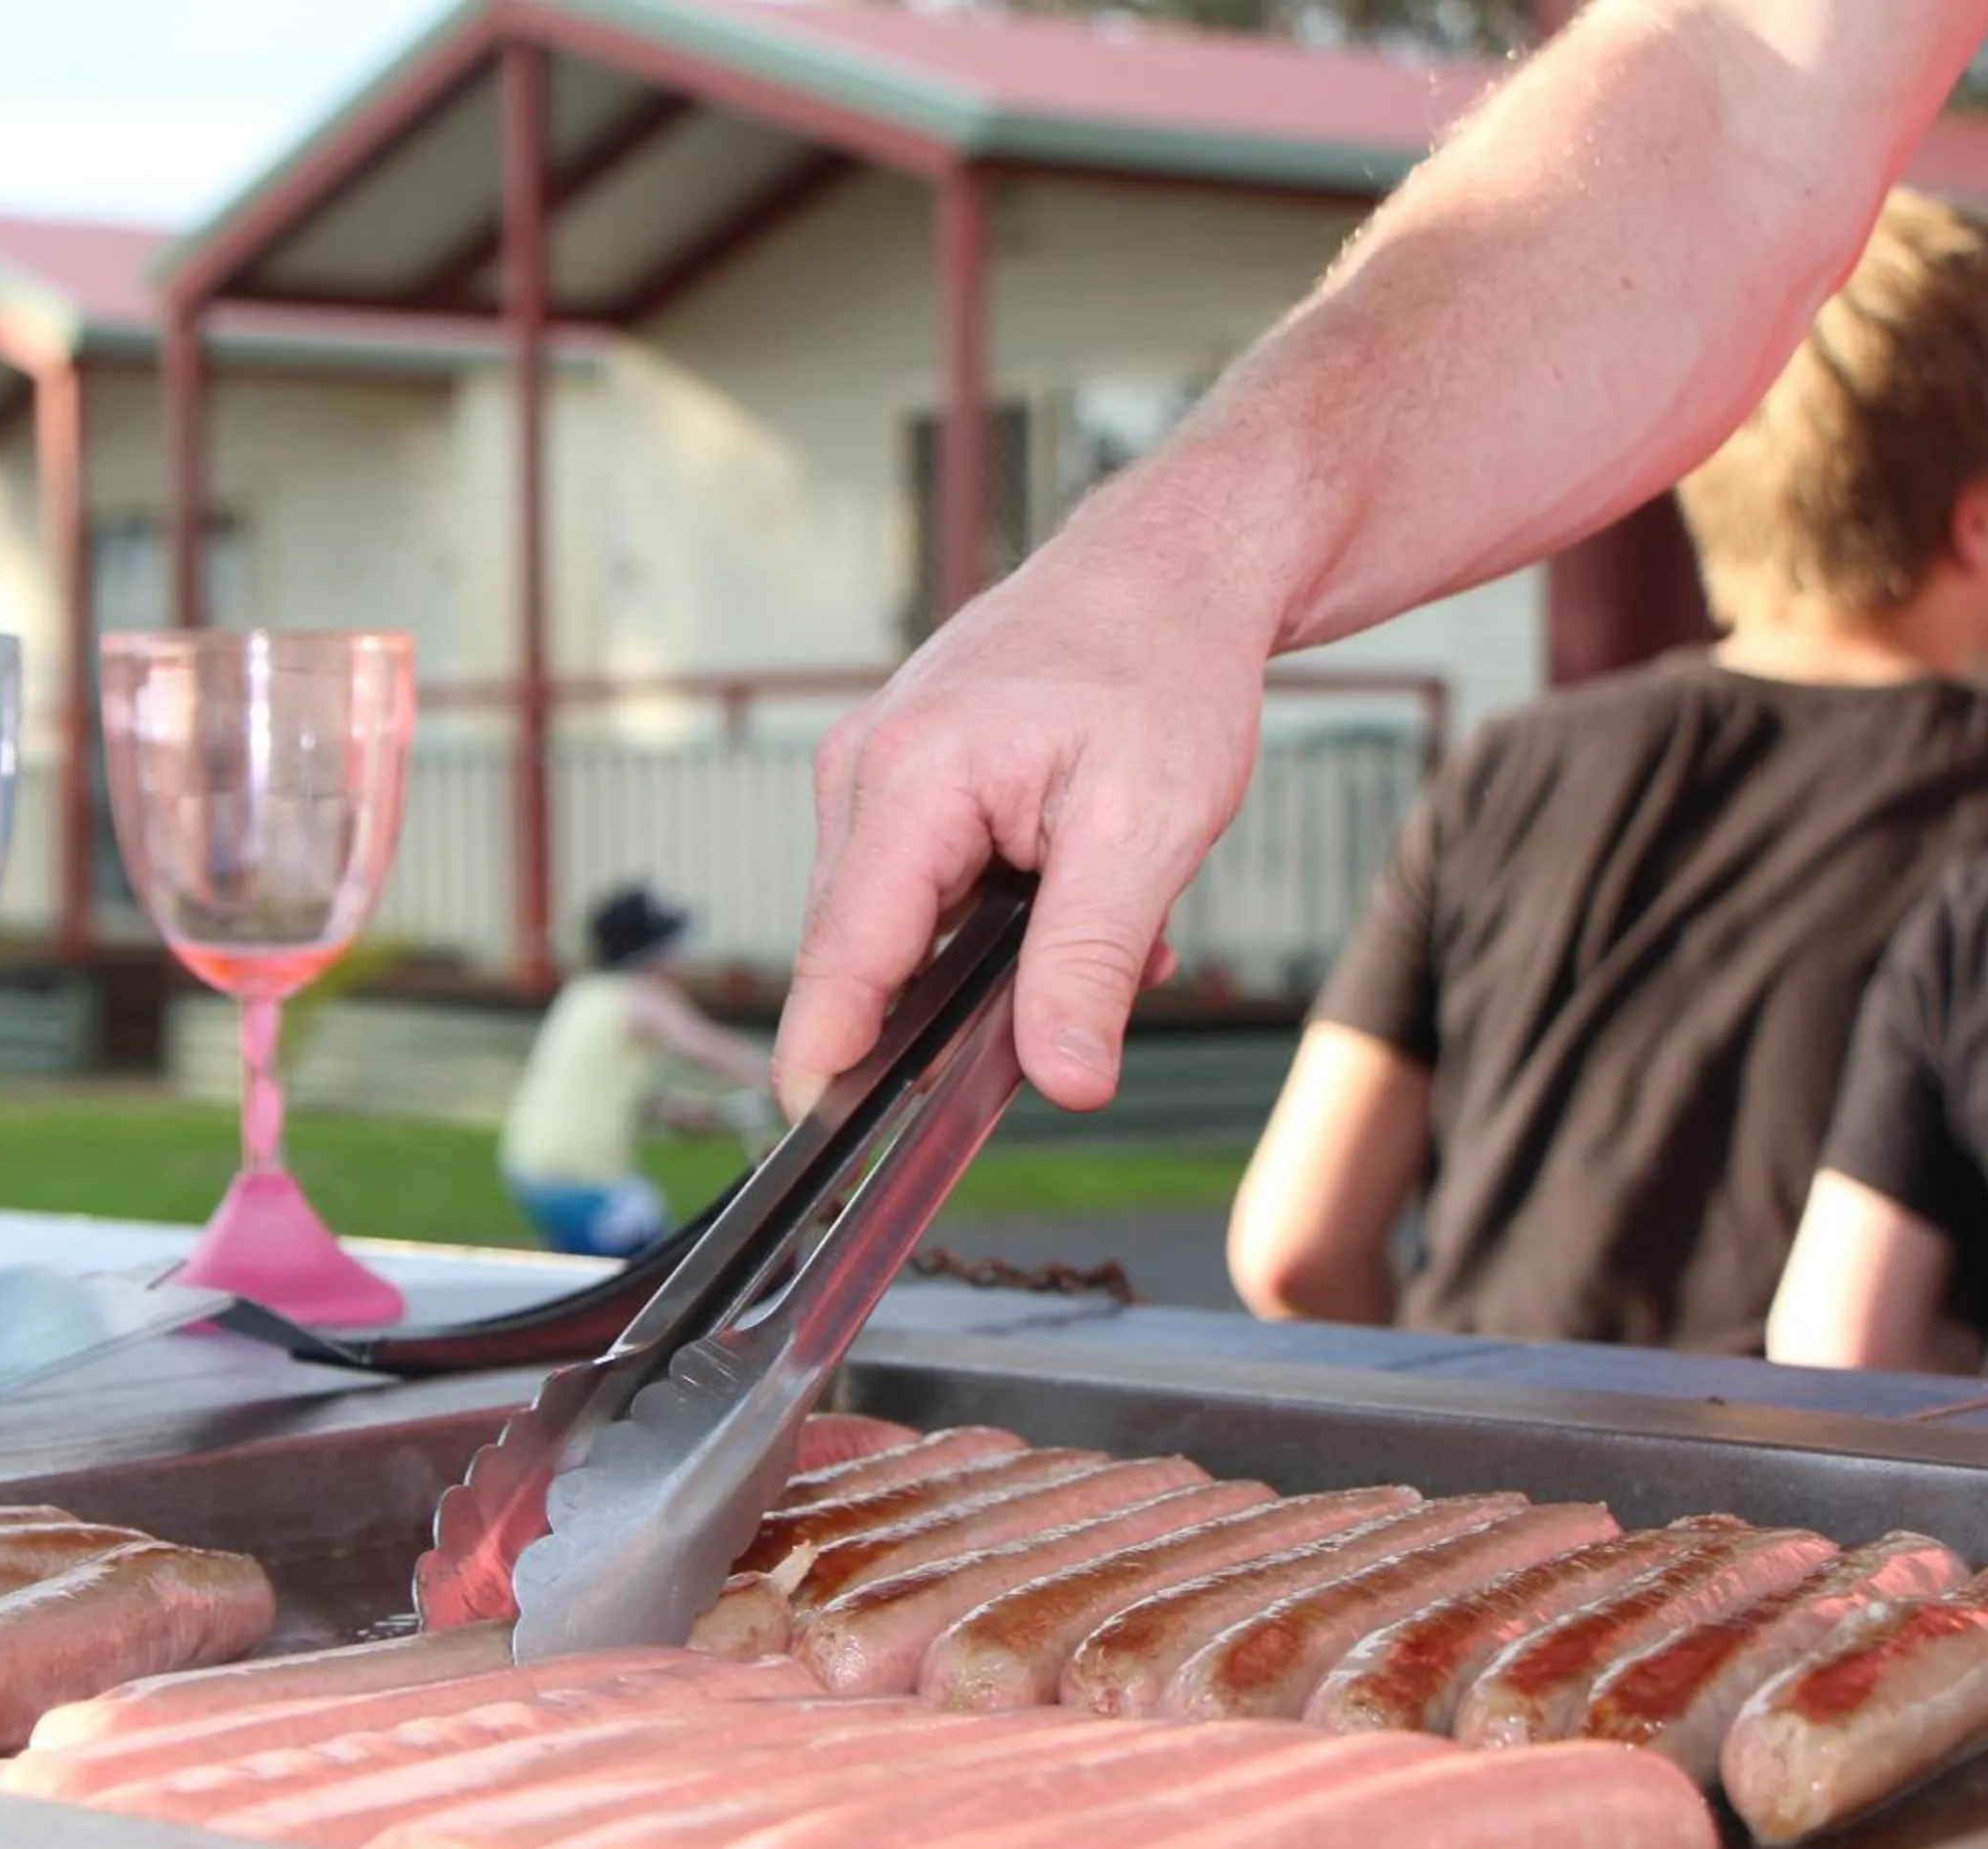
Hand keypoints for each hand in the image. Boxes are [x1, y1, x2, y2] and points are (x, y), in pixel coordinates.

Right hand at [773, 534, 1263, 1119]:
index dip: (826, 1054)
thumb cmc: (1162, 670)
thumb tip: (1065, 1081)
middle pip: (862, 951)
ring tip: (1103, 919)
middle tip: (1059, 1031)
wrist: (1170, 571)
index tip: (817, 1137)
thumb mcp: (1150, 830)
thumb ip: (1090, 963)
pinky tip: (1069, 890)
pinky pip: (915, 884)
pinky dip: (987, 913)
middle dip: (946, 1012)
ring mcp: (870, 771)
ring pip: (894, 924)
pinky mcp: (894, 778)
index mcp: (909, 780)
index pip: (842, 954)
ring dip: (984, 957)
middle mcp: (863, 771)